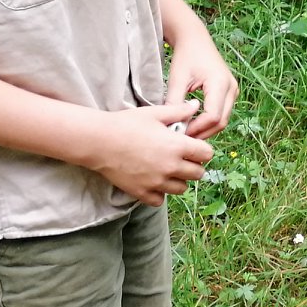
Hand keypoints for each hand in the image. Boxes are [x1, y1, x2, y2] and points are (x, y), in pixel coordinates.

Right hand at [89, 101, 214, 204]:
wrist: (99, 141)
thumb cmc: (127, 124)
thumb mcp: (155, 113)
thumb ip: (179, 111)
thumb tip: (195, 106)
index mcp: (177, 146)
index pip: (207, 154)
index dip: (202, 150)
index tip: (193, 146)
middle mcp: (170, 167)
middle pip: (197, 174)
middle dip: (193, 166)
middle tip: (181, 158)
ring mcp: (156, 182)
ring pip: (181, 189)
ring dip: (178, 180)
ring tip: (167, 169)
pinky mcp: (141, 192)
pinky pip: (160, 200)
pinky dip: (159, 193)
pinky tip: (153, 181)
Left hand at [166, 29, 238, 139]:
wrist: (195, 40)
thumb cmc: (185, 56)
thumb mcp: (177, 79)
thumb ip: (175, 104)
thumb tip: (172, 128)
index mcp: (220, 83)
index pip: (213, 116)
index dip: (197, 128)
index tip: (179, 133)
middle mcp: (232, 88)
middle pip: (222, 121)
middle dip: (203, 132)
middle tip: (183, 138)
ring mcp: (233, 90)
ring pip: (224, 120)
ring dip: (206, 129)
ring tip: (186, 131)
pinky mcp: (230, 92)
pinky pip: (222, 113)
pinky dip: (209, 122)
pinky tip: (193, 123)